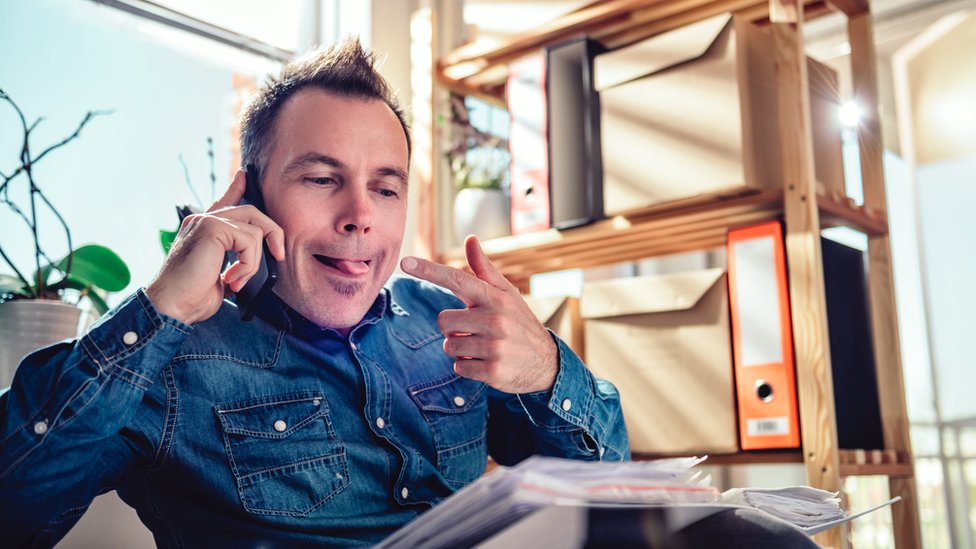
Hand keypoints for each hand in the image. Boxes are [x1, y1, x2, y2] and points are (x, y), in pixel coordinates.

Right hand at [146, 170, 284, 324]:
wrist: (171, 305)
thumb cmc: (191, 296)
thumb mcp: (220, 275)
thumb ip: (234, 260)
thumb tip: (258, 260)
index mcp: (204, 229)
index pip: (224, 201)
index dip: (237, 188)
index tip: (244, 176)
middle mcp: (203, 220)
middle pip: (252, 212)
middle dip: (272, 233)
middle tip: (277, 256)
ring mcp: (206, 221)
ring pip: (255, 230)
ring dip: (253, 262)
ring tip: (235, 280)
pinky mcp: (212, 228)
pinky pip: (250, 241)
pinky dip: (248, 264)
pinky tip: (231, 279)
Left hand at [400, 235, 557, 393]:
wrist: (546, 362)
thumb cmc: (519, 322)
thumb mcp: (506, 294)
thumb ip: (483, 269)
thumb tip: (470, 239)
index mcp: (495, 297)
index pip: (456, 279)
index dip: (429, 270)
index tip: (405, 262)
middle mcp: (495, 319)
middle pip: (444, 320)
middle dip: (453, 328)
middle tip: (475, 331)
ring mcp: (494, 346)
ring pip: (449, 346)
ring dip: (460, 349)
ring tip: (482, 347)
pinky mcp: (492, 371)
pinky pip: (458, 367)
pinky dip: (467, 367)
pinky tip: (486, 363)